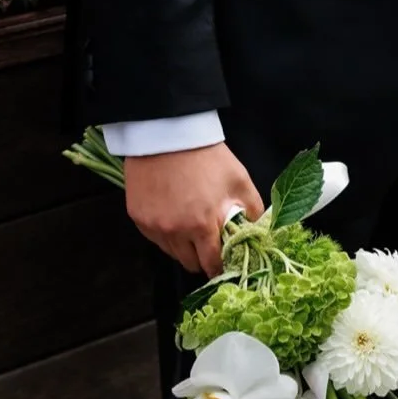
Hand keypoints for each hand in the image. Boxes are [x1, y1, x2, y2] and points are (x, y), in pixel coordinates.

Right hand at [124, 143, 263, 277]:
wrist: (167, 132)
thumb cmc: (207, 156)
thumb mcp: (239, 181)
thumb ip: (253, 211)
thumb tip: (259, 232)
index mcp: (202, 226)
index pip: (211, 265)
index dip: (220, 266)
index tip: (223, 260)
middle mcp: (175, 231)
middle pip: (190, 264)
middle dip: (201, 258)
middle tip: (207, 244)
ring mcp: (153, 225)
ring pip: (171, 253)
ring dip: (182, 247)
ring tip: (190, 227)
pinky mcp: (137, 217)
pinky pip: (154, 238)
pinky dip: (165, 234)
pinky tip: (173, 216)